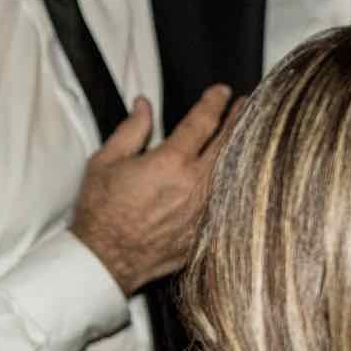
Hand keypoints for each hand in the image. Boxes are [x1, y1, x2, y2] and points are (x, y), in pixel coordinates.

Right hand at [70, 84, 229, 294]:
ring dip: (240, 150)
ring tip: (249, 134)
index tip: (223, 91)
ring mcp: (204, 210)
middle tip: (248, 106)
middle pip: (227, 145)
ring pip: (231, 173)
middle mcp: (194, 185)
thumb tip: (143, 105)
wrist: (106, 259)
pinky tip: (239, 175)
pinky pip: (226, 201)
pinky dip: (234, 183)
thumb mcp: (106, 161)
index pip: (202, 123)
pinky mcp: (205, 231)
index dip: (215, 103)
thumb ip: (131, 130)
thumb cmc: (101, 211)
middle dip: (238, 121)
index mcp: (170, 163)